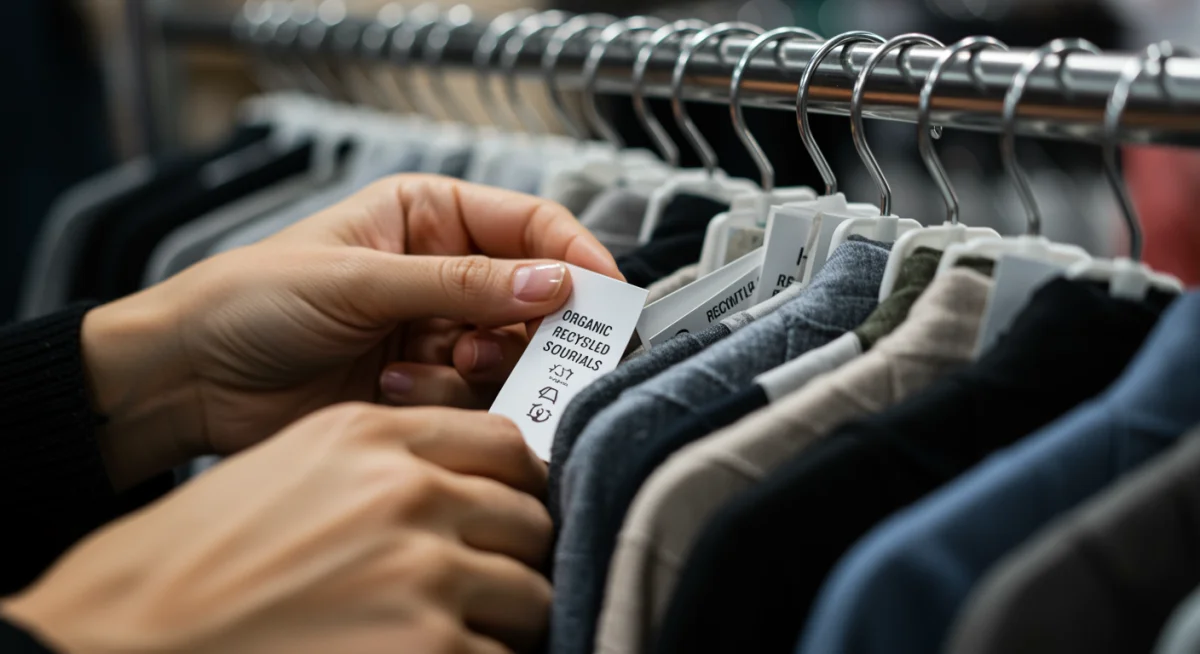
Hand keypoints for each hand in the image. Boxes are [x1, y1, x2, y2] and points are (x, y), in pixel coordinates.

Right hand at [2, 404, 552, 653]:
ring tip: (460, 634)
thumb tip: (468, 487)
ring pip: (530, 594)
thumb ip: (390, 462)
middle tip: (490, 586)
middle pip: (529, 518)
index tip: (514, 513)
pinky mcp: (429, 648)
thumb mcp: (298, 467)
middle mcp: (406, 492)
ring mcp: (422, 572)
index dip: (521, 484)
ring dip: (505, 620)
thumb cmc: (200, 559)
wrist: (125, 634)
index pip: (504, 444)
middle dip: (516, 557)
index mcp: (373, 438)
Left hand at [82, 174, 620, 489]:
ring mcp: (436, 332)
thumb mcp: (359, 280)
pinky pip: (474, 398)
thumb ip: (461, 283)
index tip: (607, 296)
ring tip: (432, 367)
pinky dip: (444, 399)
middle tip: (525, 350)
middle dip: (534, 328)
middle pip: (534, 298)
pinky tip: (392, 389)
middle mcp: (443, 273)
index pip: (531, 225)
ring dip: (480, 368)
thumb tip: (554, 283)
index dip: (576, 257)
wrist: (189, 380)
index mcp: (428, 217)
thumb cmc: (250, 301)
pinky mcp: (423, 388)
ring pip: (510, 354)